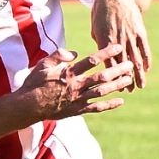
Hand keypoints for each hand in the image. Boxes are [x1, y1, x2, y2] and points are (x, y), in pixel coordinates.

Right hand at [16, 45, 134, 119]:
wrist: (28, 107)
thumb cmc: (34, 84)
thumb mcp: (42, 65)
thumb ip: (58, 56)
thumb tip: (73, 53)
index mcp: (68, 73)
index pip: (91, 61)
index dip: (106, 53)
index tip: (118, 47)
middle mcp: (76, 86)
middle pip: (101, 77)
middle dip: (117, 70)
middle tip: (130, 64)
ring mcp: (77, 99)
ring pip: (102, 92)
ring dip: (117, 85)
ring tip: (129, 79)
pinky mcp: (77, 110)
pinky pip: (96, 108)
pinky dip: (109, 105)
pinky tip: (120, 101)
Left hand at [90, 0, 151, 89]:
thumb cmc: (102, 9)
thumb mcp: (95, 26)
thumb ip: (99, 41)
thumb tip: (101, 54)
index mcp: (104, 40)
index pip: (108, 63)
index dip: (112, 76)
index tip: (114, 86)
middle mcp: (118, 39)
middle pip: (123, 65)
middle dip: (126, 79)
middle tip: (129, 91)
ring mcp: (130, 35)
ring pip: (135, 59)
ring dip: (138, 74)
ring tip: (140, 85)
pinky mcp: (140, 30)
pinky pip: (144, 48)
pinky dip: (146, 59)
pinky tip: (147, 69)